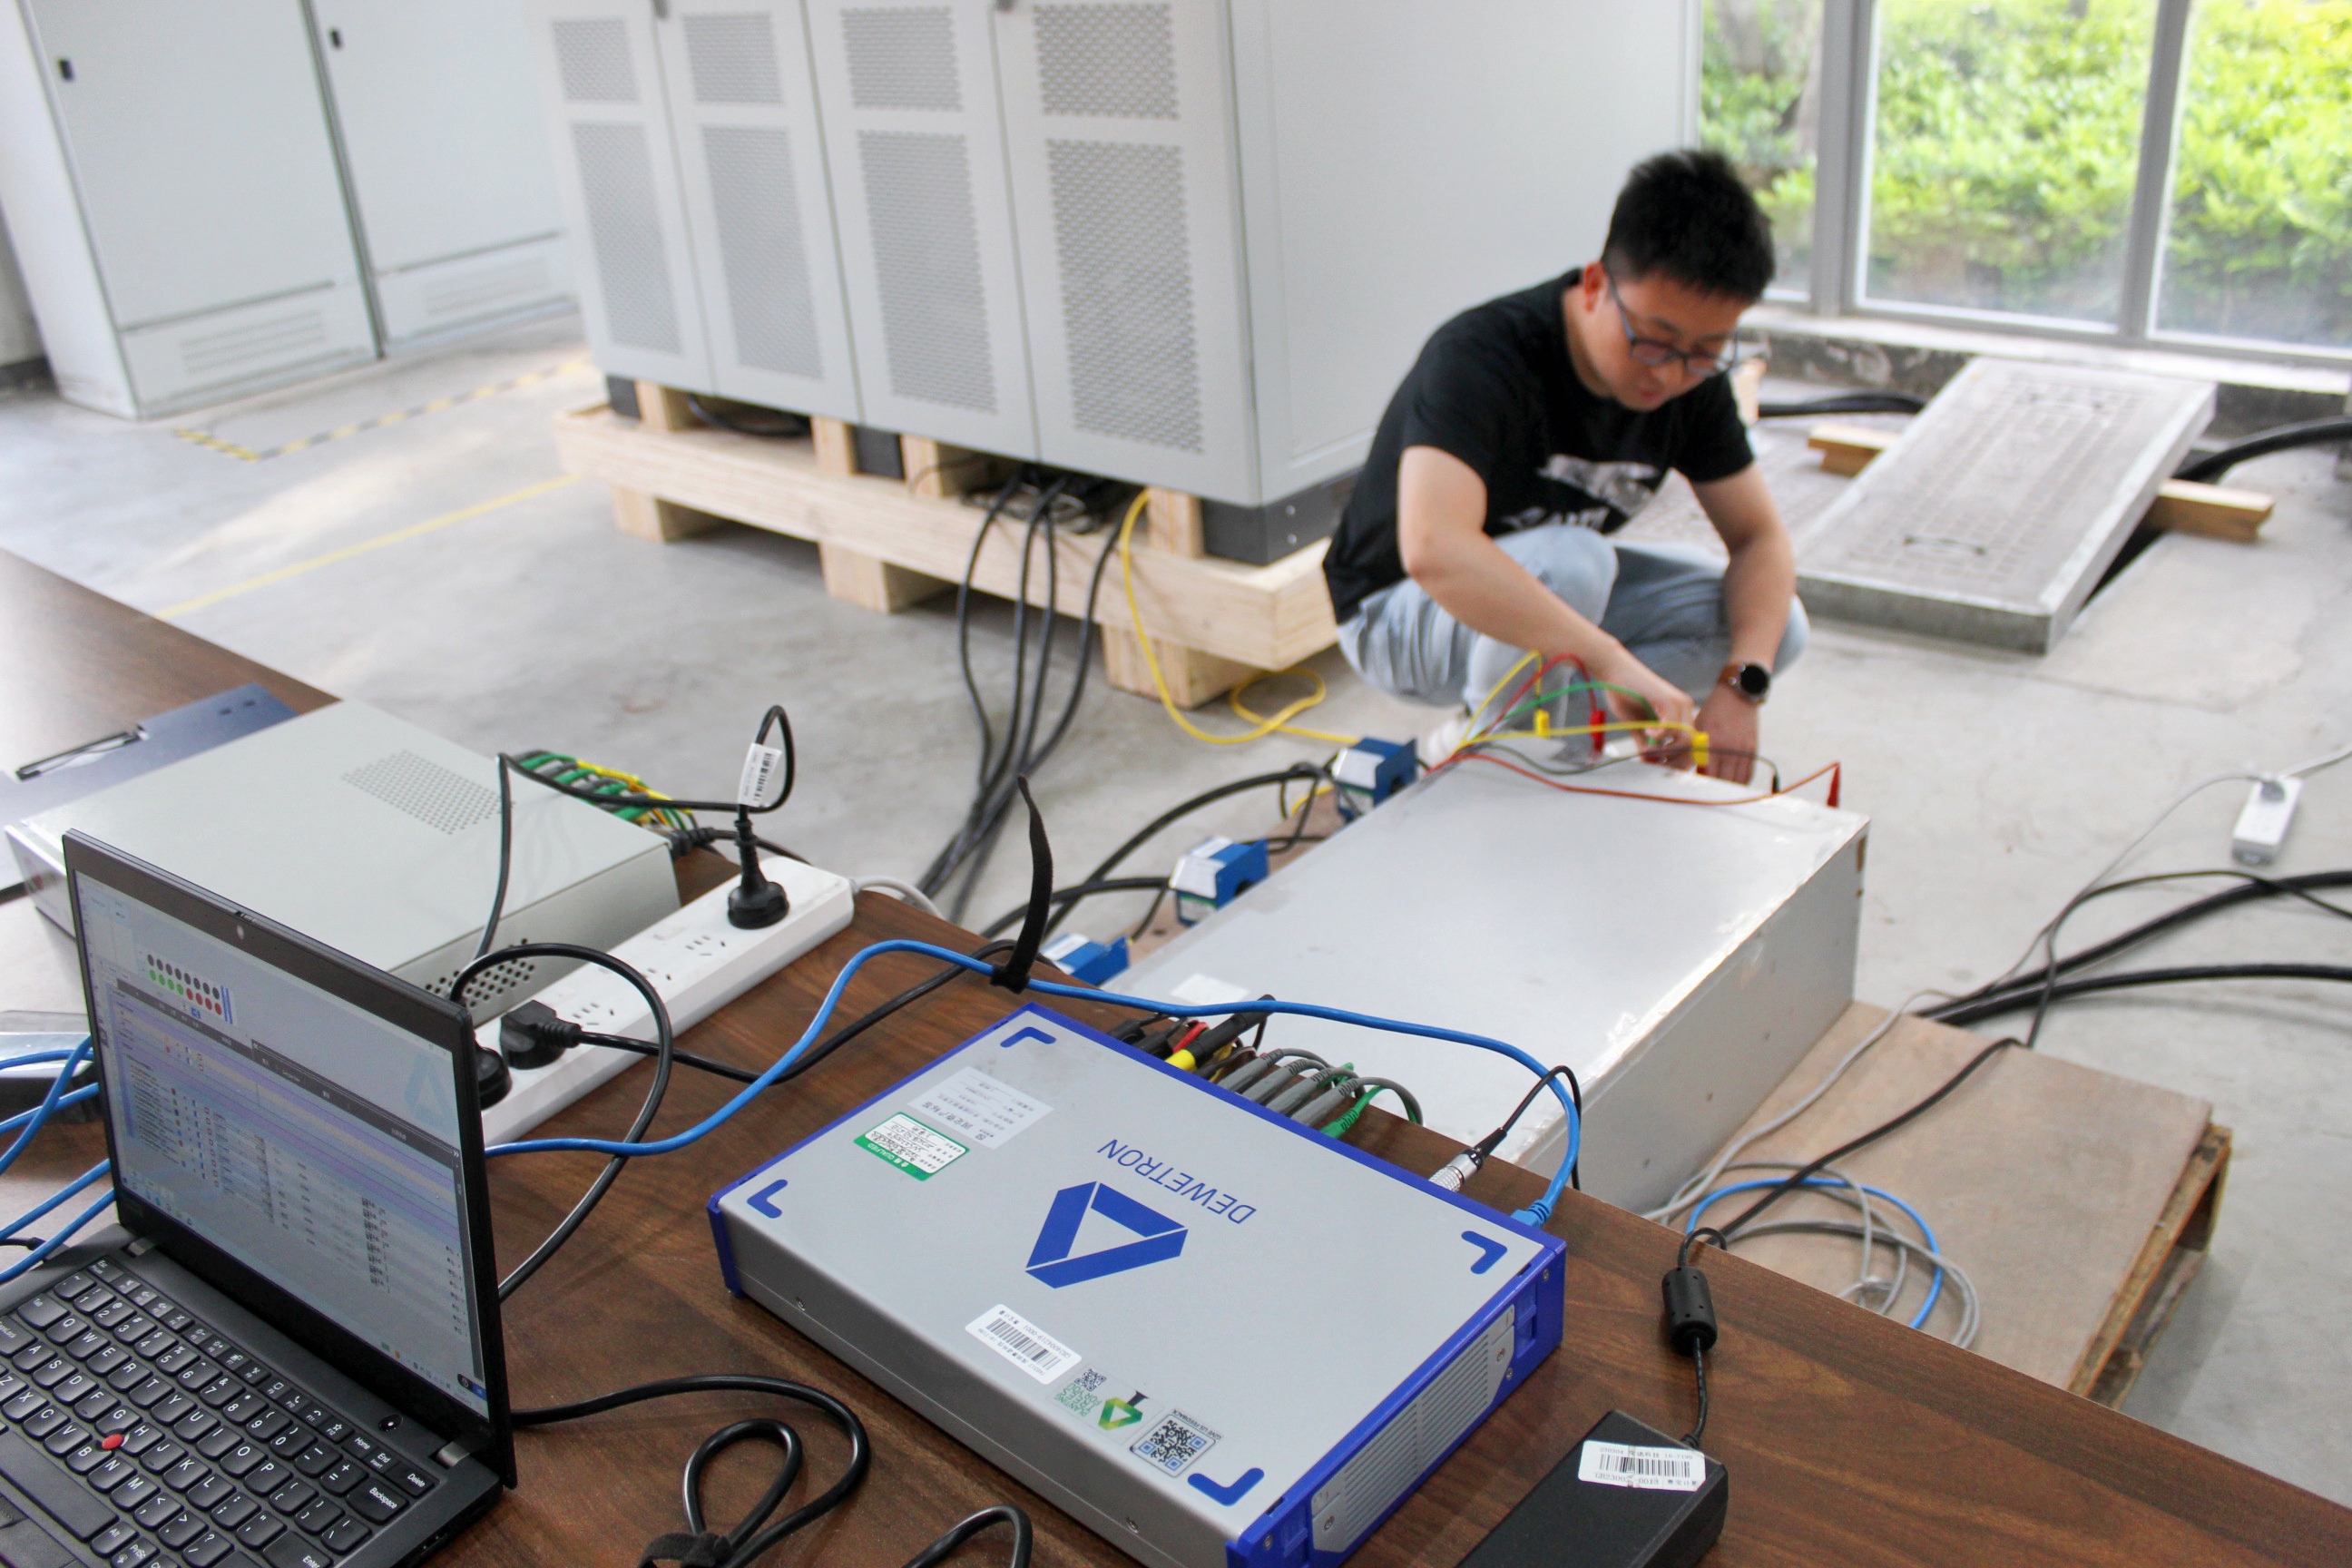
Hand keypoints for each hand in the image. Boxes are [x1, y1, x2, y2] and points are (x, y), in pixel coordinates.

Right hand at [1587, 645, 1695, 759]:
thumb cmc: (1623, 694)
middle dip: (1675, 761)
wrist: (1614, 671)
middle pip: (1692, 745)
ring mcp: (1679, 703)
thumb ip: (1646, 742)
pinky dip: (1658, 735)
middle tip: (1656, 765)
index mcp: (1679, 713)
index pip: (1690, 744)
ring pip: (1685, 739)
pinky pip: (1672, 728)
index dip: (1679, 760)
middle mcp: (1684, 708)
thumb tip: (1650, 762)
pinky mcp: (1669, 700)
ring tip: (1646, 750)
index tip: (1662, 768)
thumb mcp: (1637, 726)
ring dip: (1665, 750)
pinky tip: (1646, 730)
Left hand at [1694, 684, 1760, 783]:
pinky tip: (1733, 785)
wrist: (1738, 694)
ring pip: (1737, 781)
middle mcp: (1729, 748)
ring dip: (1728, 788)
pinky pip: (1748, 774)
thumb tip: (1696, 772)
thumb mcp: (1699, 727)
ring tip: (1718, 790)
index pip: (1707, 774)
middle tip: (1706, 791)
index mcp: (1712, 742)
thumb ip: (1696, 749)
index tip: (1696, 788)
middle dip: (1714, 789)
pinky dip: (1740, 782)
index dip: (1702, 785)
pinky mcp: (1753, 749)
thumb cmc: (1714, 710)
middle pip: (1723, 781)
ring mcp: (1743, 750)